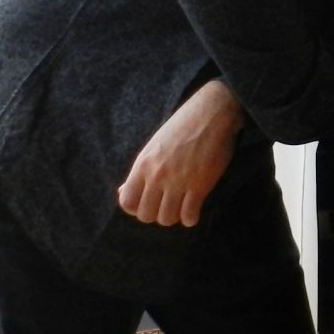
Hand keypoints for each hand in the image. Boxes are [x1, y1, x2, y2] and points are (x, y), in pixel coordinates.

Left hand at [116, 79, 242, 226]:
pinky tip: (194, 208)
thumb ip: (139, 172)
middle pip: (146, 215)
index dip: (135, 208)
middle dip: (156, 214)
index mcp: (143, 165)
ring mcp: (178, 182)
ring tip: (181, 206)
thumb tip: (122, 191)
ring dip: (174, 217)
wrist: (211, 114)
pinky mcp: (199, 186)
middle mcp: (157, 176)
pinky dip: (191, 217)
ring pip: (167, 219)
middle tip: (167, 205)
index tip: (148, 202)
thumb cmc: (181, 127)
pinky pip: (189, 216)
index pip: (127, 202)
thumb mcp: (153, 147)